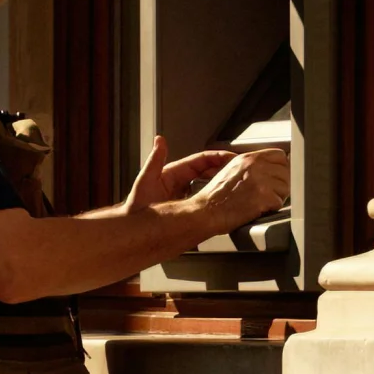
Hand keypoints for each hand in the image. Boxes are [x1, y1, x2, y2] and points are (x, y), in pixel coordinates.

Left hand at [126, 134, 240, 213]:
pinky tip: (224, 202)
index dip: (217, 157)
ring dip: (222, 184)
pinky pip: (205, 202)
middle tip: (239, 170)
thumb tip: (160, 140)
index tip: (231, 157)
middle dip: (224, 170)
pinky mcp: (187, 210)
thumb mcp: (145, 181)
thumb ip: (154, 161)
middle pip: (208, 172)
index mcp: (173, 174)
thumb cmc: (136, 208)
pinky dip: (215, 199)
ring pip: (208, 187)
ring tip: (236, 184)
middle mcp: (180, 184)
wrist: (133, 232)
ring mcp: (185, 197)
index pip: (201, 161)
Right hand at [184, 145, 290, 239]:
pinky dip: (272, 208)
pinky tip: (260, 209)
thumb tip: (271, 168)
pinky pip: (279, 203)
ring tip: (263, 201)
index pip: (279, 155)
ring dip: (277, 197)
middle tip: (270, 193)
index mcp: (248, 158)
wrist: (206, 210)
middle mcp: (255, 166)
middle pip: (286, 172)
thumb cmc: (215, 196)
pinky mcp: (263, 197)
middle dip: (281, 183)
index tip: (278, 176)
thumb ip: (252, 165)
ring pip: (285, 188)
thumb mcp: (232, 170)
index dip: (282, 167)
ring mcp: (260, 181)